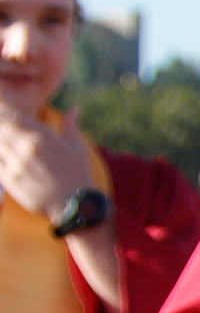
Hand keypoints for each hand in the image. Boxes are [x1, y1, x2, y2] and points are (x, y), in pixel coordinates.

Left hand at [0, 95, 94, 218]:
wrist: (74, 204)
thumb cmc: (78, 173)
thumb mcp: (78, 147)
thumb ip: (71, 125)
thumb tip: (75, 108)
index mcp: (43, 137)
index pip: (14, 117)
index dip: (8, 114)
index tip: (8, 115)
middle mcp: (26, 148)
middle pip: (2, 129)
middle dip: (2, 126)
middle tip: (5, 128)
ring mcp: (15, 165)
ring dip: (0, 141)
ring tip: (7, 143)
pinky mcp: (9, 180)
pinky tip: (3, 155)